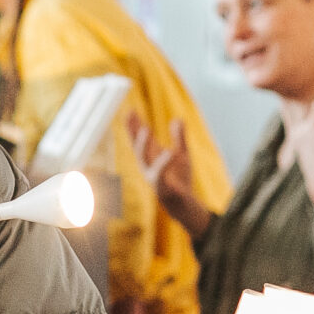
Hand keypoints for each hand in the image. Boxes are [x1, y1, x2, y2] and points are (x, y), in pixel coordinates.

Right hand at [129, 115, 212, 241]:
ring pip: (144, 159)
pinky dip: (164, 163)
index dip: (135, 126)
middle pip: (137, 145)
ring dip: (143, 145)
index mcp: (152, 157)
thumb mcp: (182, 155)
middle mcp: (148, 166)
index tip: (130, 110)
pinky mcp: (162, 188)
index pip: (141, 139)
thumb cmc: (180, 180)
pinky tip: (169, 152)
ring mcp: (153, 177)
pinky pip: (161, 175)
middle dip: (132, 131)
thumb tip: (177, 118)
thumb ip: (179, 137)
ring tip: (145, 129)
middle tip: (129, 114)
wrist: (184, 204)